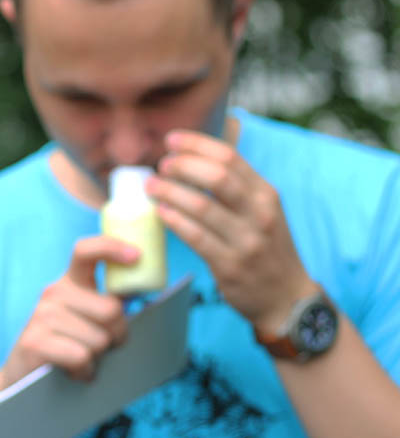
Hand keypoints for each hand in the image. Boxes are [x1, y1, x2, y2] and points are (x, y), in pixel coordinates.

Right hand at [0, 236, 129, 391]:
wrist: (24, 381)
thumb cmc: (66, 349)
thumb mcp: (86, 319)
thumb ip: (107, 303)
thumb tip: (143, 287)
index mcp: (69, 283)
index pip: (86, 251)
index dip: (111, 247)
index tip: (135, 256)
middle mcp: (53, 293)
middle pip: (111, 310)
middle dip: (117, 335)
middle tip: (104, 346)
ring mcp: (42, 315)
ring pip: (99, 339)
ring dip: (98, 358)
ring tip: (82, 360)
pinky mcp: (35, 341)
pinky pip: (81, 357)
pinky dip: (84, 371)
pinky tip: (74, 372)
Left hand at [149, 129, 316, 331]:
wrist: (287, 297)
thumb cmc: (265, 247)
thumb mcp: (261, 210)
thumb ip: (235, 185)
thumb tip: (192, 155)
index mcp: (265, 193)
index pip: (229, 157)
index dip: (196, 144)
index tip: (171, 140)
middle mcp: (260, 213)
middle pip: (216, 177)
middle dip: (182, 166)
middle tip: (161, 166)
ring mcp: (247, 240)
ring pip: (201, 206)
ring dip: (170, 192)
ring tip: (151, 187)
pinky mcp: (230, 265)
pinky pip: (196, 237)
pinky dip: (174, 220)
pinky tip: (161, 212)